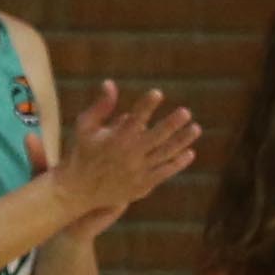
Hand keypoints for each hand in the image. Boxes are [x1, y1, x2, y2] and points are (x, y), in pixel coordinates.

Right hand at [44, 82, 201, 224]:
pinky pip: (164, 172)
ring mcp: (138, 171)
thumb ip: (100, 106)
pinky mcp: (142, 185)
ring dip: (182, 141)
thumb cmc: (83, 152)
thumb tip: (110, 83)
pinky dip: (178, 163)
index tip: (157, 93)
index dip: (146, 105)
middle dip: (172, 124)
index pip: (135, 118)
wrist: (79, 190)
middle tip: (186, 112)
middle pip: (156, 137)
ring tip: (196, 128)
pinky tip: (189, 153)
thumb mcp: (85, 127)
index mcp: (115, 138)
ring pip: (165, 154)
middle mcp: (129, 155)